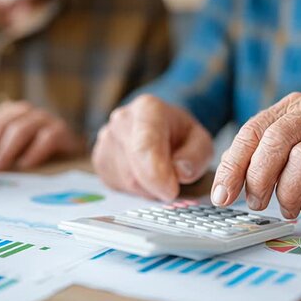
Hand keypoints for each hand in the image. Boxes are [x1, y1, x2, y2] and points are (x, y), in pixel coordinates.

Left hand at [0, 101, 83, 170]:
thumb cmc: (35, 150)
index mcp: (12, 112)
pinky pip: (46, 139)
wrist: (71, 149)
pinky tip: (24, 166)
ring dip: (5, 150)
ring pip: (21, 129)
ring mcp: (45, 119)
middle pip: (2, 125)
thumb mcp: (9, 148)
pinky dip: (33, 152)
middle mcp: (27, 112)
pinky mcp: (61, 131)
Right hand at [92, 95, 212, 200]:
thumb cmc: (179, 134)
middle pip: (134, 170)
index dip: (156, 175)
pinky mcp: (99, 159)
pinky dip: (135, 188)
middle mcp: (120, 121)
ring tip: (159, 173)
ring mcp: (105, 140)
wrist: (158, 125)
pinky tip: (143, 174)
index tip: (170, 191)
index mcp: (147, 109)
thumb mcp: (201, 141)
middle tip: (173, 184)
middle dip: (157, 186)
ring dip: (147, 188)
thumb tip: (180, 172)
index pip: (145, 147)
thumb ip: (196, 156)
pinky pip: (117, 185)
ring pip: (126, 182)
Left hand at [211, 92, 300, 218]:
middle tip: (256, 203)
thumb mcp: (283, 155)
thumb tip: (222, 190)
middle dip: (259, 178)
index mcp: (291, 107)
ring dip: (288, 192)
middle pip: (276, 141)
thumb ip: (253, 162)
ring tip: (287, 207)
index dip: (233, 166)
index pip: (252, 131)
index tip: (222, 195)